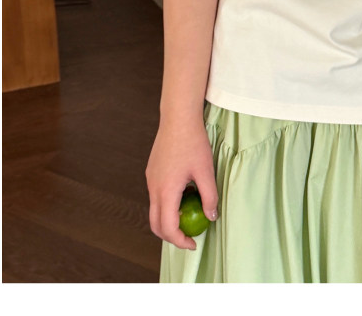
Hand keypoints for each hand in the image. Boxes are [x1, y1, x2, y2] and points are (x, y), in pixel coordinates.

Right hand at [146, 115, 218, 249]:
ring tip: (188, 216)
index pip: (168, 227)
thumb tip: (211, 216)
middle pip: (155, 224)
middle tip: (188, 238)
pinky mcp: (151, 171)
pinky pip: (156, 195)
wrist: (178, 118)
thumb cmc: (193, 142)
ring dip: (168, 219)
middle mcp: (154, 188)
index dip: (180, 241)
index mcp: (166, 190)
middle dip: (170, 236)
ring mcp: (150, 179)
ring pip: (154, 209)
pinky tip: (184, 194)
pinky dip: (166, 204)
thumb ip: (209, 196)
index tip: (193, 244)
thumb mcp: (206, 171)